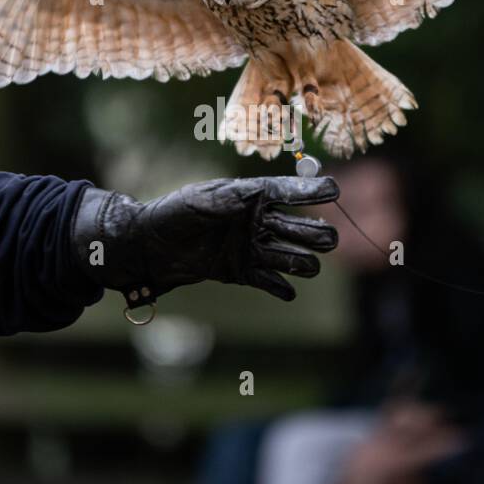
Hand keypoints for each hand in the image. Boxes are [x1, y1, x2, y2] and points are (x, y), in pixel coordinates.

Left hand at [71, 176, 339, 305]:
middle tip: (327, 240)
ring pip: (292, 256)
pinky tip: (286, 292)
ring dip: (303, 262)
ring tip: (307, 265)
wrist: (148, 248)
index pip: (287, 192)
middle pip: (300, 227)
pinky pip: (271, 282)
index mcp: (248, 196)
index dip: (311, 192)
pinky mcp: (242, 272)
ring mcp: (252, 248)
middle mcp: (256, 221)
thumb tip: (249, 199)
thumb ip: (223, 202)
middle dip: (317, 233)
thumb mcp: (195, 203)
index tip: (336, 191)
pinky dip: (281, 288)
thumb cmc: (171, 215)